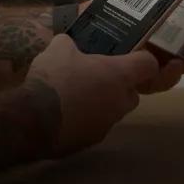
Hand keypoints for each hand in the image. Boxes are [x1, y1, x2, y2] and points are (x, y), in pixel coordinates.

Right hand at [25, 34, 183, 157]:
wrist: (34, 119)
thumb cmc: (54, 78)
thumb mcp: (58, 48)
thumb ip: (70, 43)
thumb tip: (68, 42)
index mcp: (119, 75)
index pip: (149, 65)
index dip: (144, 59)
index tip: (135, 56)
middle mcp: (120, 101)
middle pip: (132, 92)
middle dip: (120, 85)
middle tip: (97, 75)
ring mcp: (107, 124)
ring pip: (114, 110)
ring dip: (102, 102)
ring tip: (77, 94)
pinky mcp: (91, 141)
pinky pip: (95, 125)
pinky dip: (85, 119)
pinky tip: (66, 112)